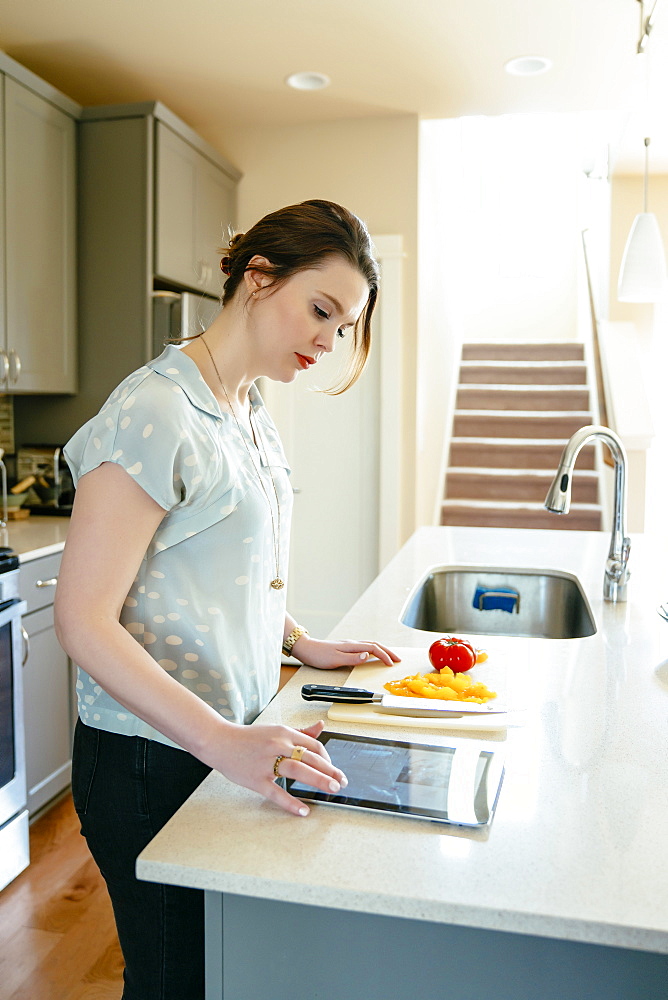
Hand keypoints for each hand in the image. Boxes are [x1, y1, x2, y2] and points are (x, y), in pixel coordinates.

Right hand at [210, 720, 347, 816]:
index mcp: (284, 733)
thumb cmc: (248, 738)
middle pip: (310, 758)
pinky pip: (277, 793)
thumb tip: (321, 727)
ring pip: (298, 771)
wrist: (220, 741)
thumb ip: (300, 731)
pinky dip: (291, 803)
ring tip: (331, 789)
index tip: (334, 769)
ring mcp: (266, 763)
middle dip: (330, 770)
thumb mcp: (275, 730)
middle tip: (341, 781)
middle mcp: (277, 745)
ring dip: (318, 780)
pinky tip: (303, 809)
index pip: (313, 746)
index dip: (327, 759)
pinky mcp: (256, 780)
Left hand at [293, 636, 400, 669]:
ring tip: (390, 657)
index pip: (373, 648)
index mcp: (352, 645)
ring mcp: (349, 645)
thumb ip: (353, 658)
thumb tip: (368, 656)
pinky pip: (365, 648)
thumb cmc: (319, 655)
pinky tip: (374, 655)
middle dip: (388, 651)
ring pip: (371, 645)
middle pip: (375, 644)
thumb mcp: (335, 659)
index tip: (391, 664)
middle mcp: (352, 643)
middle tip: (398, 659)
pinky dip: (374, 651)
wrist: (307, 649)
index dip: (384, 656)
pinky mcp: (346, 648)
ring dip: (382, 650)